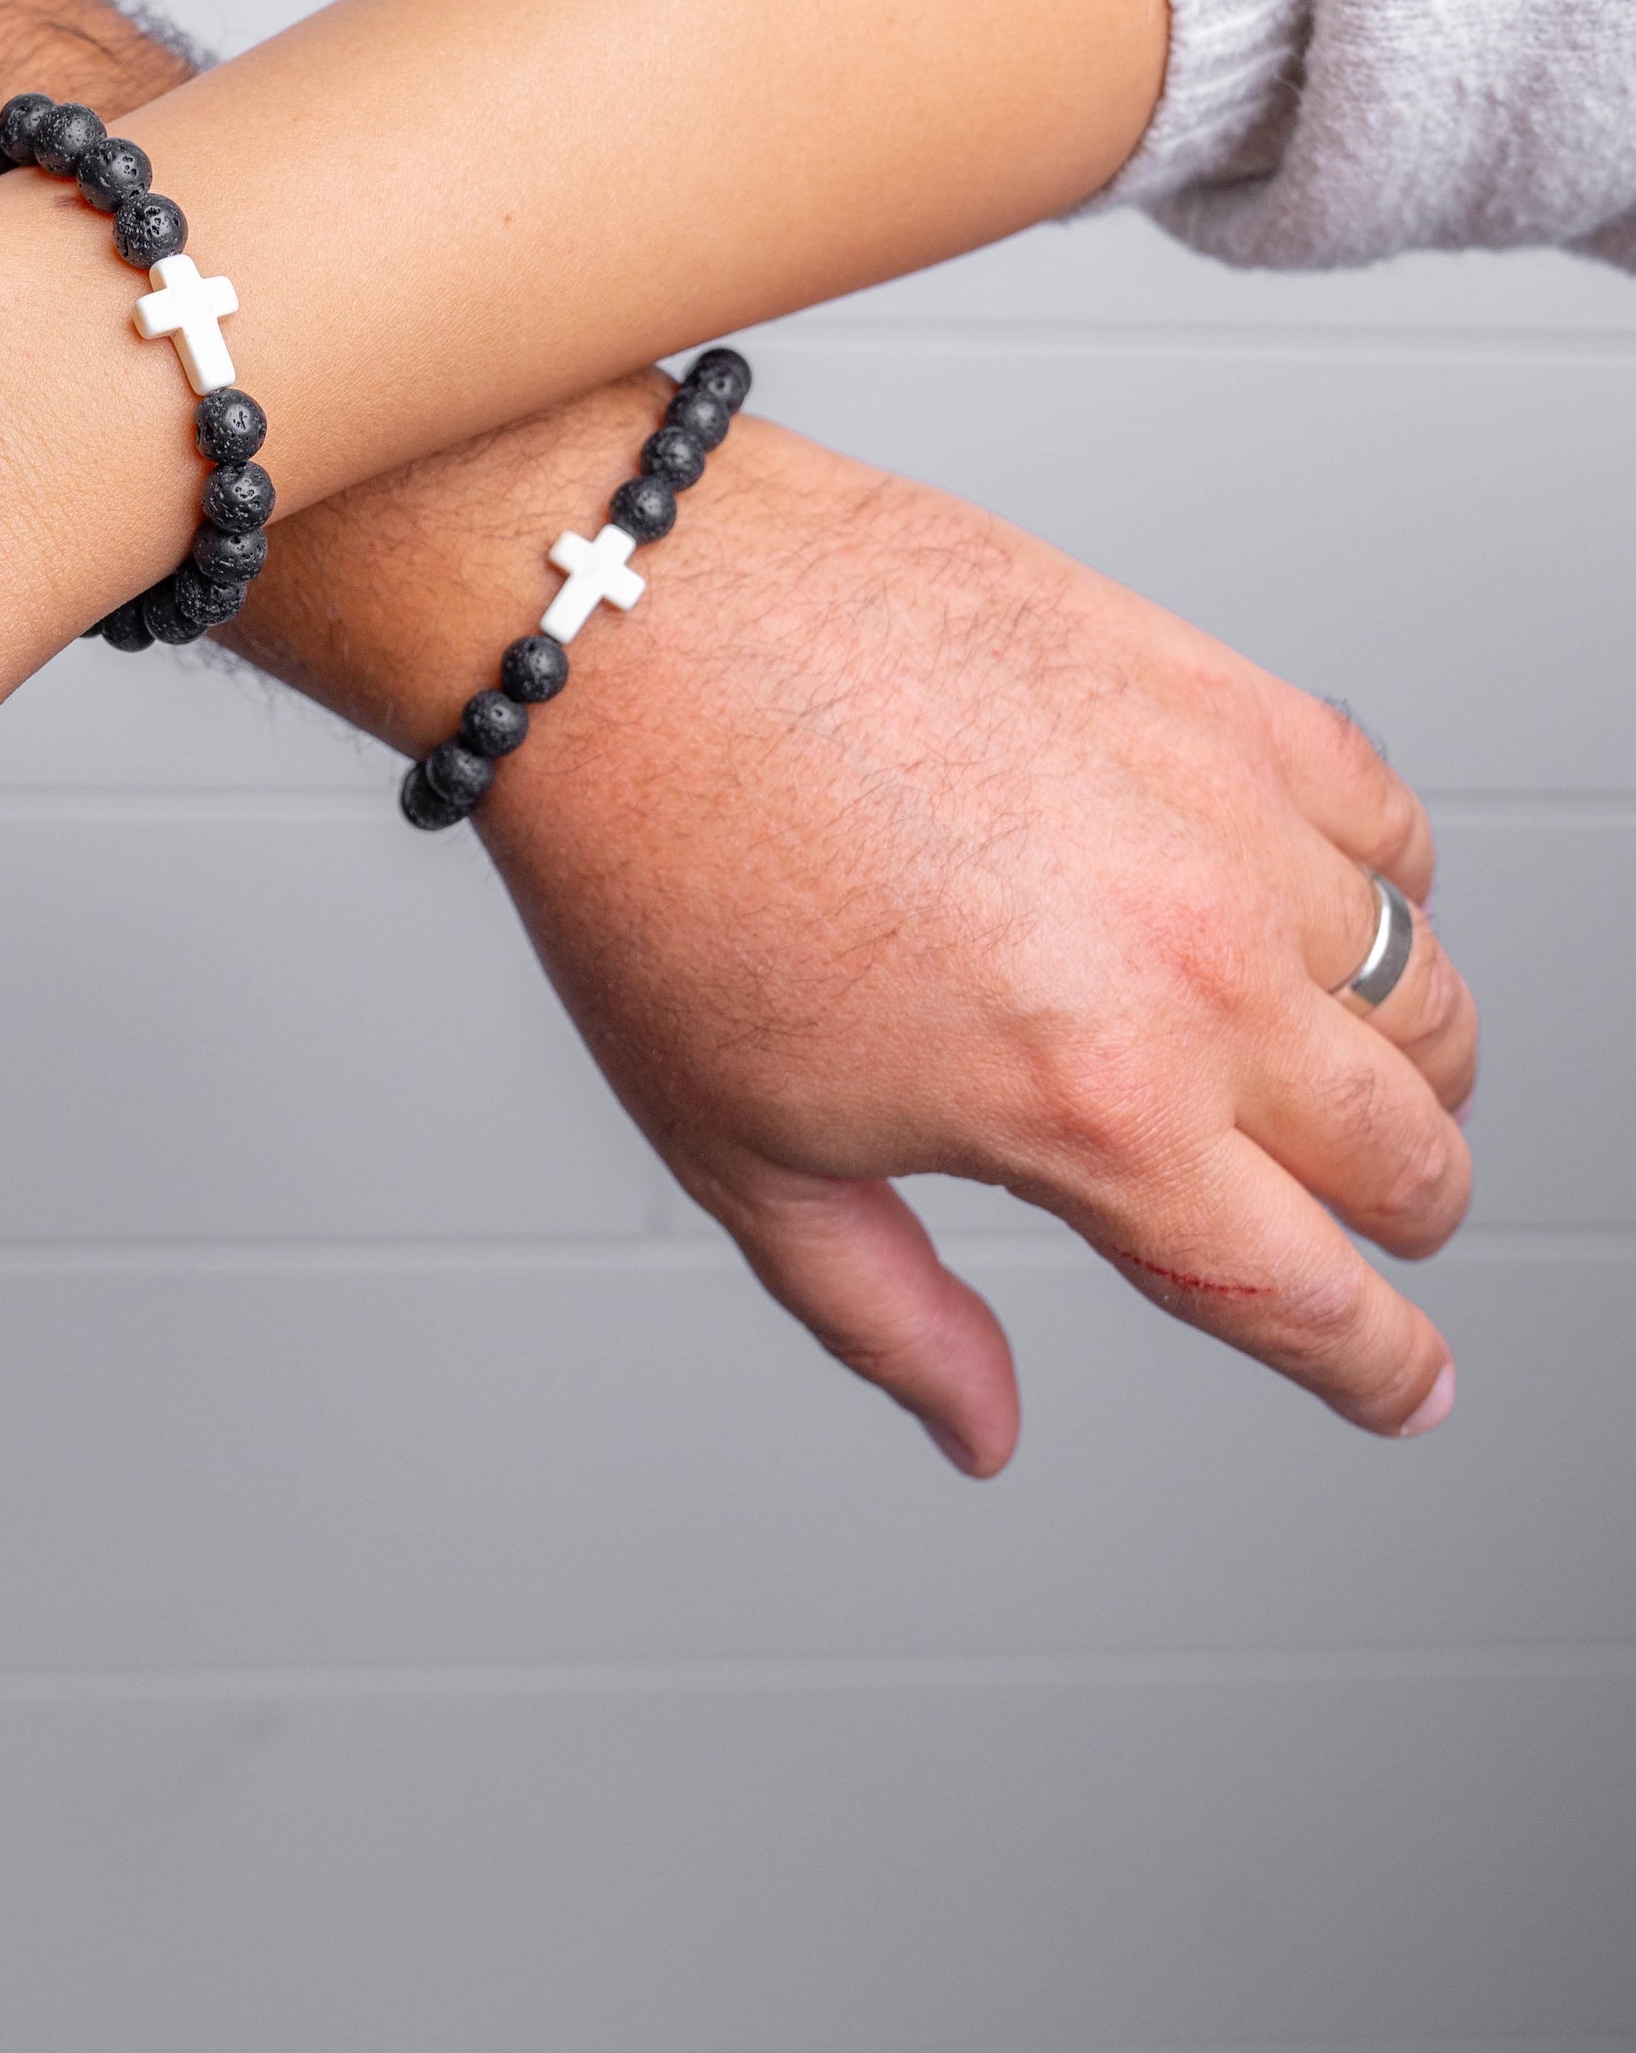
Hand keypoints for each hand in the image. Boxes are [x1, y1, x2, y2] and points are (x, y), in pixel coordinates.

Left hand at [251, 409, 1474, 1470]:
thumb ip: (889, 1316)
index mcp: (1093, 1108)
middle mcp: (1192, 966)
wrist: (627, 626)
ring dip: (1406, 1063)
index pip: (1309, 1295)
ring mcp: (1221, 815)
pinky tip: (1314, 901)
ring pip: (1425, 989)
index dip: (1376, 1370)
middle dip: (1397, 1222)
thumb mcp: (743, 1154)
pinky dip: (1384, 883)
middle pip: (1408, 1154)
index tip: (1400, 1383)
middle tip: (1348, 1227)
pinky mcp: (1212, 686)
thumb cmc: (658, 861)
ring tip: (1338, 1076)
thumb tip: (979, 1426)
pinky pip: (1386, 813)